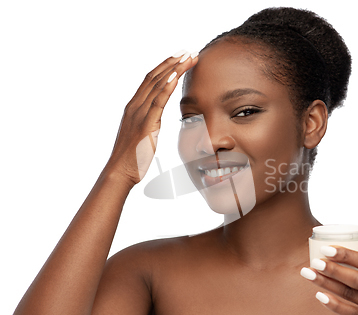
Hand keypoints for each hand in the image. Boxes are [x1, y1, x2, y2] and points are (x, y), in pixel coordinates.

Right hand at [105, 51, 197, 185]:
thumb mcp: (142, 134)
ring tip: (188, 57)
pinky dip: (166, 87)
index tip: (178, 56)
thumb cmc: (133, 157)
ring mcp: (139, 114)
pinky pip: (157, 102)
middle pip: (154, 77)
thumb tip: (156, 119)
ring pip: (157, 85)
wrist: (120, 171)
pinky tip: (176, 76)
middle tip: (187, 50)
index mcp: (134, 107)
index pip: (150, 80)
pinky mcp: (145, 124)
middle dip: (172, 62)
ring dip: (174, 69)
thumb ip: (149, 122)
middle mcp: (135, 106)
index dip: (165, 66)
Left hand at [301, 247, 357, 314]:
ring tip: (309, 273)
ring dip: (326, 283)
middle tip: (314, 261)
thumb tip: (353, 241)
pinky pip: (351, 314)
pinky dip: (334, 305)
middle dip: (333, 269)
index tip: (327, 248)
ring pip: (350, 295)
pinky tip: (320, 295)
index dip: (346, 254)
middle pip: (356, 279)